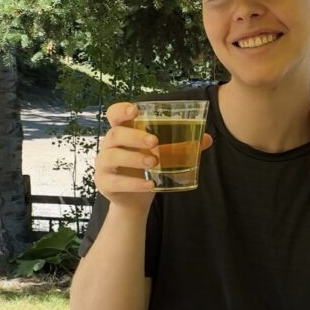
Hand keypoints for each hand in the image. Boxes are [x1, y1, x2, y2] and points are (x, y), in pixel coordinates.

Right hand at [94, 103, 211, 210]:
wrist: (134, 200)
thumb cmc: (146, 168)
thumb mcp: (163, 155)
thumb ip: (182, 145)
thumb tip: (207, 138)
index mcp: (123, 132)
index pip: (114, 114)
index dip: (121, 110)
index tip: (135, 110)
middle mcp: (109, 146)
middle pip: (115, 134)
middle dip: (135, 136)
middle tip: (155, 142)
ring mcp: (103, 165)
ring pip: (112, 156)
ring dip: (134, 158)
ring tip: (154, 162)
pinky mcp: (104, 183)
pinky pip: (116, 182)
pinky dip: (134, 183)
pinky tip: (150, 185)